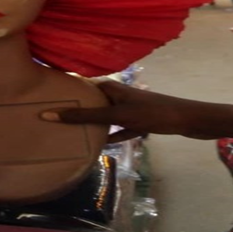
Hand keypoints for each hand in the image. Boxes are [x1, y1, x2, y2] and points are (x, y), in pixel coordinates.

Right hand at [40, 80, 232, 142]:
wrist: (187, 120)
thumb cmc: (149, 112)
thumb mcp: (114, 115)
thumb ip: (84, 116)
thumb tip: (50, 114)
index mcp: (109, 87)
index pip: (82, 86)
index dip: (66, 91)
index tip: (46, 98)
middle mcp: (117, 95)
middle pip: (92, 102)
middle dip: (76, 110)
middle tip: (55, 118)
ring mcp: (128, 109)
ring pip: (104, 117)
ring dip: (93, 124)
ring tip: (73, 133)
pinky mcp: (138, 122)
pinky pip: (119, 129)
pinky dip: (111, 136)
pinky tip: (102, 145)